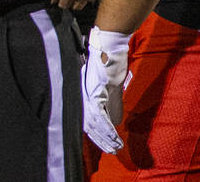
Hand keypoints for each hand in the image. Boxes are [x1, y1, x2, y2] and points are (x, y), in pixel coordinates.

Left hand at [82, 26, 130, 153]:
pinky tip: (113, 136)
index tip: (101, 143)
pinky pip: (100, 114)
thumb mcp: (111, 86)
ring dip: (106, 137)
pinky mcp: (96, 92)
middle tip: (110, 150)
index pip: (87, 118)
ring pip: (95, 122)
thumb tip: (116, 120)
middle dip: (100, 139)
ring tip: (114, 148)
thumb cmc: (108, 63)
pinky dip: (108, 127)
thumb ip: (112, 102)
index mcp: (85, 94)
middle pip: (89, 123)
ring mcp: (89, 94)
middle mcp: (83, 95)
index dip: (94, 132)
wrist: (107, 47)